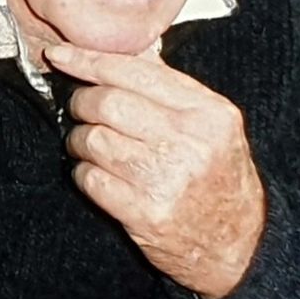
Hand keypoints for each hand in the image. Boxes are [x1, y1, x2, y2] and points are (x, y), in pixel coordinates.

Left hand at [46, 43, 264, 298]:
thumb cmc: (219, 178)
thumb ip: (171, 88)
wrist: (239, 247)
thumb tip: (126, 51)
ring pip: (93, 139)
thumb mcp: (213, 125)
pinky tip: (98, 175)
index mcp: (208, 112)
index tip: (60, 55)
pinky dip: (84, 173)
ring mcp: (167, 179)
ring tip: (91, 146)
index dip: (88, 60)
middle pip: (107, 103)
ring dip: (80, 140)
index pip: (135, 72)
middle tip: (81, 110)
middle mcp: (190, 142)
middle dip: (81, 102)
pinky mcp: (146, 213)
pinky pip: (90, 178)